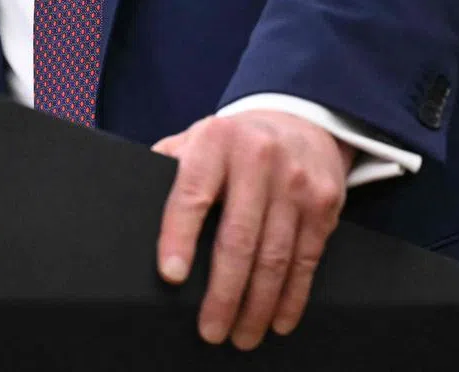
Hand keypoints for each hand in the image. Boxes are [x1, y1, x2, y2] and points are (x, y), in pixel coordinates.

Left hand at [153, 111, 353, 350]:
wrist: (300, 123)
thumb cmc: (234, 142)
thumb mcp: (198, 137)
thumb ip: (169, 163)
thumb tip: (134, 199)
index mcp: (216, 141)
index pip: (192, 193)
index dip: (179, 236)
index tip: (171, 275)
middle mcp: (258, 158)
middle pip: (238, 238)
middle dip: (223, 292)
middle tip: (210, 329)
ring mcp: (295, 182)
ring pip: (274, 257)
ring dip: (256, 305)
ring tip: (240, 335)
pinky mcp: (323, 205)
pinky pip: (306, 261)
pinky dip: (291, 298)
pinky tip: (277, 320)